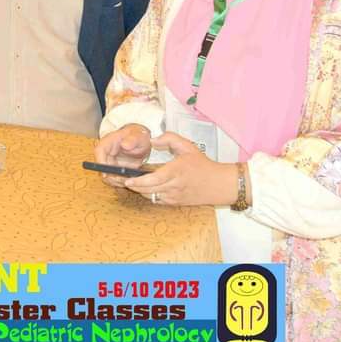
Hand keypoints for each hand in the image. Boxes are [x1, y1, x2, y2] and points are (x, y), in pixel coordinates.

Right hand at [93, 123, 151, 187]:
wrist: (141, 141)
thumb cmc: (138, 136)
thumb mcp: (138, 136)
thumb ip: (132, 140)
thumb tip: (124, 145)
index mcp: (109, 141)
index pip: (99, 151)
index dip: (100, 163)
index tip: (106, 173)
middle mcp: (106, 152)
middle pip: (101, 166)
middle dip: (110, 176)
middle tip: (122, 180)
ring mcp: (109, 161)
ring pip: (106, 175)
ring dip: (115, 181)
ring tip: (128, 181)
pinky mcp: (114, 169)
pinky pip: (113, 178)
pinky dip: (120, 182)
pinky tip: (129, 181)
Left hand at [122, 132, 236, 206]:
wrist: (218, 184)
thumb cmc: (203, 165)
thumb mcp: (188, 146)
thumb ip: (169, 138)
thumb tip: (153, 140)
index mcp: (177, 171)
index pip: (155, 180)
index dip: (139, 181)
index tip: (127, 179)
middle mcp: (174, 186)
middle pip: (149, 190)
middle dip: (134, 186)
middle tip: (123, 180)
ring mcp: (174, 196)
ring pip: (151, 197)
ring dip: (140, 191)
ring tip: (131, 183)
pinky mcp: (175, 203)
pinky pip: (157, 200)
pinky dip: (149, 195)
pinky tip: (144, 188)